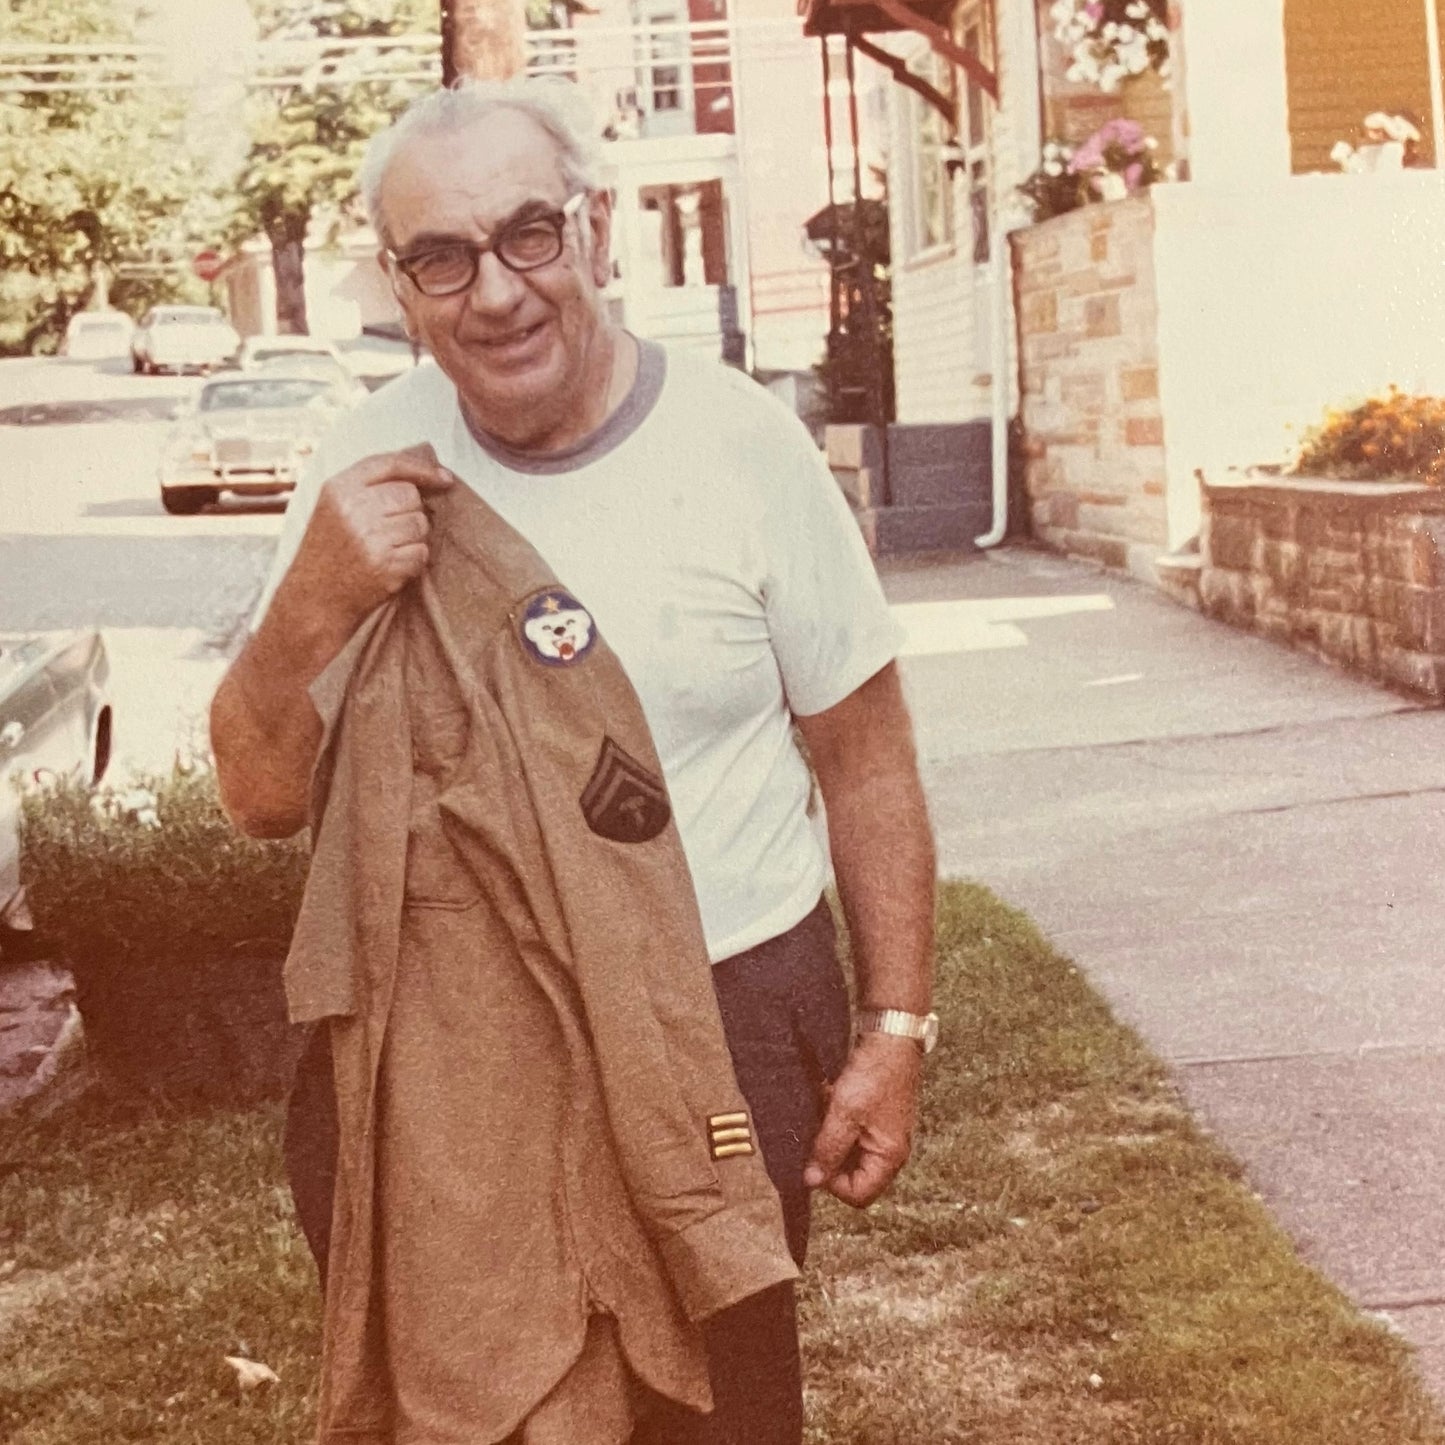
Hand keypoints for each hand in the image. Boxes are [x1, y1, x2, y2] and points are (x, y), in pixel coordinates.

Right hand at [285, 443, 456, 630]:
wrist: (314, 599)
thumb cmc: (331, 550)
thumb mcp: (335, 507)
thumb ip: (370, 487)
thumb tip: (428, 475)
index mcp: (339, 488)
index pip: (391, 464)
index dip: (422, 469)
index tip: (444, 478)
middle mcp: (353, 509)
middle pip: (410, 495)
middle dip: (411, 512)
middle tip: (390, 530)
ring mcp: (370, 538)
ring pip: (420, 524)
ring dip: (413, 538)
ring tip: (387, 549)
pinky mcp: (385, 565)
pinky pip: (421, 552)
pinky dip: (413, 561)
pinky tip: (390, 566)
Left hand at [803, 1031, 920, 1207]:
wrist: (890, 1035)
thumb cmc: (874, 1075)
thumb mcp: (845, 1113)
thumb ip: (828, 1149)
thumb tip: (812, 1182)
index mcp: (889, 1156)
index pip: (859, 1194)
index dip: (832, 1184)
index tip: (816, 1159)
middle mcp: (890, 1149)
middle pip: (853, 1174)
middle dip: (830, 1154)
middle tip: (817, 1131)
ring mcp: (883, 1132)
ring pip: (848, 1149)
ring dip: (831, 1133)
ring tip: (825, 1109)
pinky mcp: (876, 1115)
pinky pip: (851, 1129)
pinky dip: (837, 1118)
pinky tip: (830, 1097)